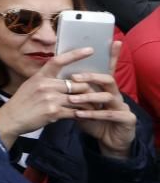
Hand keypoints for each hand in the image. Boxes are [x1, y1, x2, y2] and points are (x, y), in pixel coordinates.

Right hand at [0, 47, 98, 147]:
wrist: (11, 119)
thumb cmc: (21, 103)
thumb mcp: (30, 85)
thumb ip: (46, 81)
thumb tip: (62, 79)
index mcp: (40, 76)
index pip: (58, 61)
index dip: (75, 55)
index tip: (90, 50)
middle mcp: (45, 85)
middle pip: (76, 84)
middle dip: (87, 90)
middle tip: (97, 94)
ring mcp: (50, 98)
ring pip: (78, 98)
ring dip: (88, 104)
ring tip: (96, 106)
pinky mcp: (53, 112)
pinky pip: (74, 112)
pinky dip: (82, 115)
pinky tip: (86, 116)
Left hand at [69, 41, 135, 157]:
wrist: (108, 140)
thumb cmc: (93, 120)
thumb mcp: (81, 104)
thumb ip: (73, 92)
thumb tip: (56, 77)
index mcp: (106, 88)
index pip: (108, 68)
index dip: (112, 55)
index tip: (112, 41)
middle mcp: (116, 93)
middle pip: (107, 78)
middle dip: (90, 76)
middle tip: (73, 77)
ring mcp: (123, 106)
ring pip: (108, 95)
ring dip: (89, 97)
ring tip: (72, 99)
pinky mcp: (126, 119)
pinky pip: (110, 114)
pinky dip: (94, 114)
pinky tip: (80, 115)